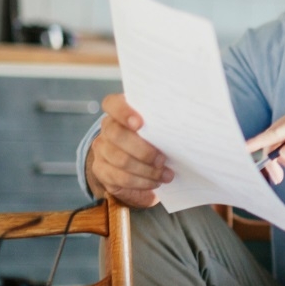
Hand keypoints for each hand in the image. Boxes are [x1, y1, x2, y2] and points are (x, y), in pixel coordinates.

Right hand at [86, 93, 172, 208]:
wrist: (136, 165)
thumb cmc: (154, 141)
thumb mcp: (157, 130)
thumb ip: (160, 125)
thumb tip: (183, 128)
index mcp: (120, 112)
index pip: (112, 104)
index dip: (123, 112)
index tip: (140, 124)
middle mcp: (107, 128)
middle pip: (117, 135)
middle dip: (143, 150)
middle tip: (162, 160)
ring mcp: (101, 149)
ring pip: (121, 160)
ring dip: (147, 170)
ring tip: (165, 174)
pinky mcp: (101, 170)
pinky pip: (120, 178)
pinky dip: (141, 182)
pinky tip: (154, 182)